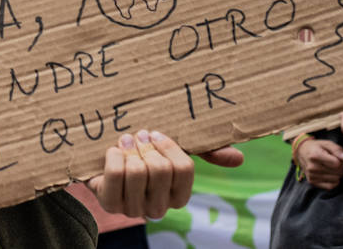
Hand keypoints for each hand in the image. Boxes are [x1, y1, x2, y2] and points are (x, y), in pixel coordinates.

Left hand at [89, 130, 242, 218]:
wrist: (103, 160)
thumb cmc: (144, 153)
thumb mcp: (174, 149)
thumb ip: (206, 152)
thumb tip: (239, 158)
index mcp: (178, 196)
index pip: (184, 168)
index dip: (168, 146)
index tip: (155, 133)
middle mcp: (159, 207)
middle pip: (160, 169)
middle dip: (146, 145)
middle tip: (137, 136)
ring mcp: (133, 208)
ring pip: (138, 171)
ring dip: (129, 149)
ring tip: (124, 142)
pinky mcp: (110, 203)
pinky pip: (116, 173)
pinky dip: (113, 155)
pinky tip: (113, 151)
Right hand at [295, 137, 342, 188]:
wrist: (301, 151)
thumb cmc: (317, 147)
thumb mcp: (327, 143)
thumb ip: (337, 150)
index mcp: (315, 155)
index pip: (337, 164)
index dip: (340, 160)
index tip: (336, 157)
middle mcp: (312, 167)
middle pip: (338, 172)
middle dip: (340, 167)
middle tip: (334, 162)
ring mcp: (311, 175)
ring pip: (336, 179)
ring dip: (336, 174)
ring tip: (330, 167)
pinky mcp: (312, 181)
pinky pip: (330, 186)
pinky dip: (333, 182)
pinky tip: (329, 175)